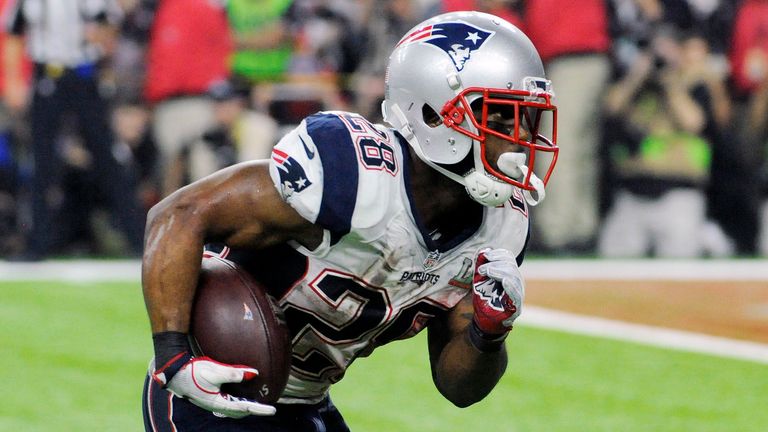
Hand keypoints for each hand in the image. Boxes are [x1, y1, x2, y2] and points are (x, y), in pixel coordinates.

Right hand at [153, 353, 275, 417]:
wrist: (174, 374)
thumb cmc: (193, 372)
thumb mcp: (215, 371)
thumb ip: (235, 373)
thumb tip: (254, 373)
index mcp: (219, 403)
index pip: (245, 407)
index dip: (260, 409)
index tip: (273, 410)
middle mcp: (216, 405)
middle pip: (240, 411)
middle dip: (253, 410)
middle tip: (266, 407)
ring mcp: (212, 402)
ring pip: (233, 408)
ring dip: (245, 405)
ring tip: (256, 400)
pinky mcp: (209, 396)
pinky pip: (227, 401)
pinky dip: (237, 399)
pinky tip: (239, 390)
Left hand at [471, 248, 524, 334]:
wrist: (484, 321)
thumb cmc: (484, 299)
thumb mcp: (480, 280)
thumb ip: (482, 267)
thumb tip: (484, 251)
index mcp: (508, 274)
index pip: (509, 258)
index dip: (499, 254)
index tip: (486, 255)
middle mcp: (516, 282)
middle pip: (511, 266)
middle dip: (495, 263)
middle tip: (481, 269)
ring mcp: (517, 294)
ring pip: (513, 277)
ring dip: (498, 271)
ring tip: (486, 272)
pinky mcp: (516, 306)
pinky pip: (516, 294)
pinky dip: (510, 286)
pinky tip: (504, 281)